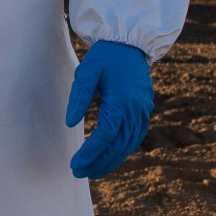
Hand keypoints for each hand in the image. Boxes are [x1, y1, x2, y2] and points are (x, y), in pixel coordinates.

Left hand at [65, 40, 153, 178]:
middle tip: (78, 173)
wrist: (130, 43)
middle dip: (98, 162)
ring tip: (92, 171)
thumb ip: (79, 97)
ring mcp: (142, 112)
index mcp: (121, 102)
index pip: (105, 136)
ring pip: (128, 145)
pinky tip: (110, 157)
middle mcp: (135, 111)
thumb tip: (70, 123)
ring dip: (110, 160)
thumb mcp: (86, 71)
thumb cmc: (105, 56)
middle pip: (117, 146)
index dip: (90, 153)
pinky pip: (134, 137)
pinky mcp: (144, 111)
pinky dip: (122, 150)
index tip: (75, 165)